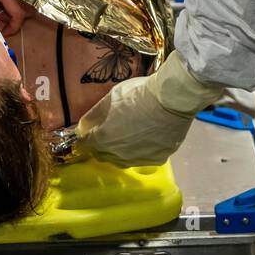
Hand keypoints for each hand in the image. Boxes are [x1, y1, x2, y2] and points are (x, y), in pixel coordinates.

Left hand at [75, 51, 221, 165]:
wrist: (171, 100)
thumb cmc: (138, 95)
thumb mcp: (110, 98)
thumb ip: (93, 115)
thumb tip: (83, 127)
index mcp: (104, 139)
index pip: (85, 145)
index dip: (84, 138)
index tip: (87, 132)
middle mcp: (119, 155)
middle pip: (103, 154)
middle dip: (101, 145)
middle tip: (109, 131)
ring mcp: (139, 159)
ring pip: (123, 160)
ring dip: (120, 151)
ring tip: (129, 134)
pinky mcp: (157, 159)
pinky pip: (143, 158)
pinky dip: (141, 151)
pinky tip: (147, 137)